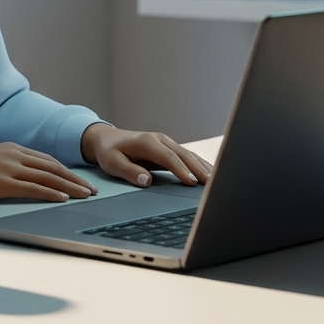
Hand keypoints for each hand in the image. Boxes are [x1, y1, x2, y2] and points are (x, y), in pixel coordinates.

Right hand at [0, 143, 98, 202]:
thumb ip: (4, 165)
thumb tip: (18, 178)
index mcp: (10, 148)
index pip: (46, 159)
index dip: (66, 170)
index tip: (80, 180)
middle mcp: (13, 153)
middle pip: (53, 166)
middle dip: (75, 178)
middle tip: (92, 190)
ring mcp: (8, 166)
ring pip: (48, 176)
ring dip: (70, 187)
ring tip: (85, 196)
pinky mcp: (1, 181)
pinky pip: (32, 187)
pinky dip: (51, 193)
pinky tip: (62, 199)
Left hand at [80, 124, 211, 187]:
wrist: (107, 139)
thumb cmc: (110, 152)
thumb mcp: (112, 163)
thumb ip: (128, 171)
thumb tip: (145, 180)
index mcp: (146, 142)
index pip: (168, 157)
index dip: (181, 169)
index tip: (191, 182)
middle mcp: (159, 140)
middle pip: (183, 154)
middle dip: (198, 168)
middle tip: (212, 184)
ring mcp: (166, 142)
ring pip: (188, 154)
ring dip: (202, 166)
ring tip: (216, 182)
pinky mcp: (168, 148)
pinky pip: (186, 156)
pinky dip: (199, 164)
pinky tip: (210, 174)